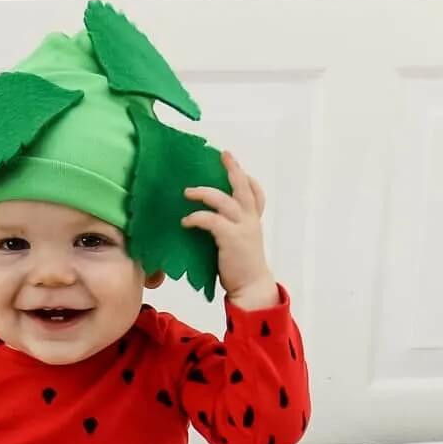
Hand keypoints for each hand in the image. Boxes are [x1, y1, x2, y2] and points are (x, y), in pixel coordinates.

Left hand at [182, 151, 276, 305]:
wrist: (251, 288)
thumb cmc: (241, 269)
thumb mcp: (240, 244)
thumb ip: (231, 231)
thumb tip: (210, 223)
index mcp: (253, 221)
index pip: (256, 193)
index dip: (247, 178)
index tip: (235, 166)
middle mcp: (250, 220)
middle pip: (243, 187)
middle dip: (233, 169)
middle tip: (223, 155)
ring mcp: (242, 227)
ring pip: (224, 200)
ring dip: (204, 193)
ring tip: (188, 192)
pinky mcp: (231, 238)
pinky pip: (211, 220)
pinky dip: (197, 217)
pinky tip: (186, 221)